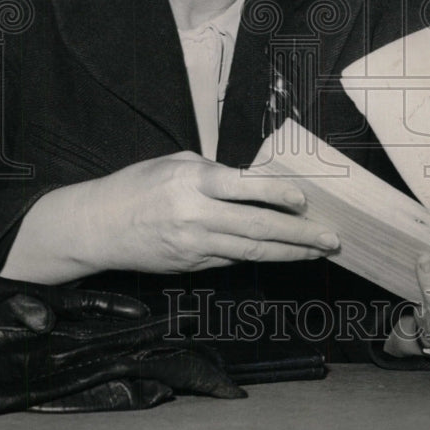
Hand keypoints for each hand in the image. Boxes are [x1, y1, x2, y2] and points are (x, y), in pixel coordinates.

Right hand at [86, 151, 338, 273]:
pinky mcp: (191, 265)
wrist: (99, 227)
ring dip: (289, 253)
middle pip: (256, 227)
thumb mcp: (173, 163)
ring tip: (318, 251)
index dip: (276, 194)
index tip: (304, 200)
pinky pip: (233, 261)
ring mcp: (194, 246)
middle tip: (330, 238)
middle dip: (299, 235)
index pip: (242, 187)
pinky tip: (283, 254)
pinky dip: (260, 257)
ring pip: (251, 251)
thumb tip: (250, 181)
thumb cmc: (136, 186)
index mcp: (191, 182)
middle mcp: (195, 216)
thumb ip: (212, 171)